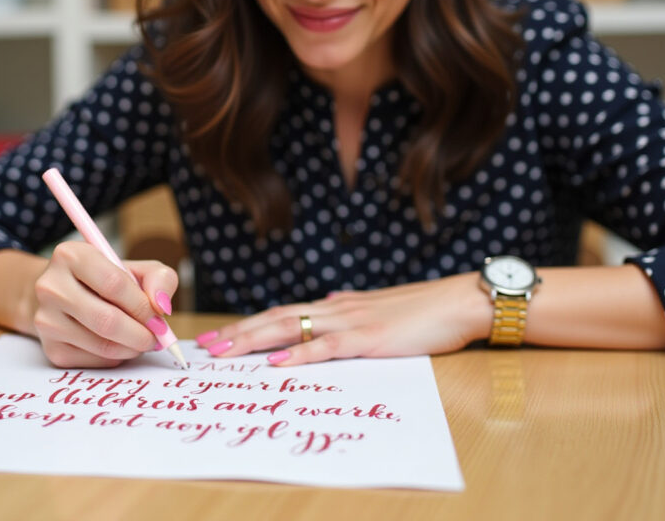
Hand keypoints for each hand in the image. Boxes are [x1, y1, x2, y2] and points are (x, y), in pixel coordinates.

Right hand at [31, 241, 178, 367]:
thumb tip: (162, 307)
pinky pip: (94, 361)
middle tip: (156, 338)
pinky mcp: (51, 349)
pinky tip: (117, 344)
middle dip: (140, 334)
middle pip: (106, 320)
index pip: (114, 284)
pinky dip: (115, 358)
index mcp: (71, 255)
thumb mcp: (136, 269)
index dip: (142, 305)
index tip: (158, 318)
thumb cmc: (106, 281)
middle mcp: (51, 287)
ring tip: (140, 340)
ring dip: (131, 348)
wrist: (64, 297)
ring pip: (102, 345)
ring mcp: (46, 320)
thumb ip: (159, 278)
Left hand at [197, 273, 491, 365]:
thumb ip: (351, 309)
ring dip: (255, 340)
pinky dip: (299, 355)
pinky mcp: (369, 338)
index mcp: (337, 304)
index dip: (249, 324)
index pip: (282, 312)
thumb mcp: (378, 308)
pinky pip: (327, 346)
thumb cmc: (423, 310)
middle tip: (206, 347)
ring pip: (292, 328)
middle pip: (276, 318)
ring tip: (226, 352)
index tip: (219, 336)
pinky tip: (277, 364)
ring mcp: (351, 321)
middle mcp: (336, 308)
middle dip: (239, 332)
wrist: (458, 301)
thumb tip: (329, 307)